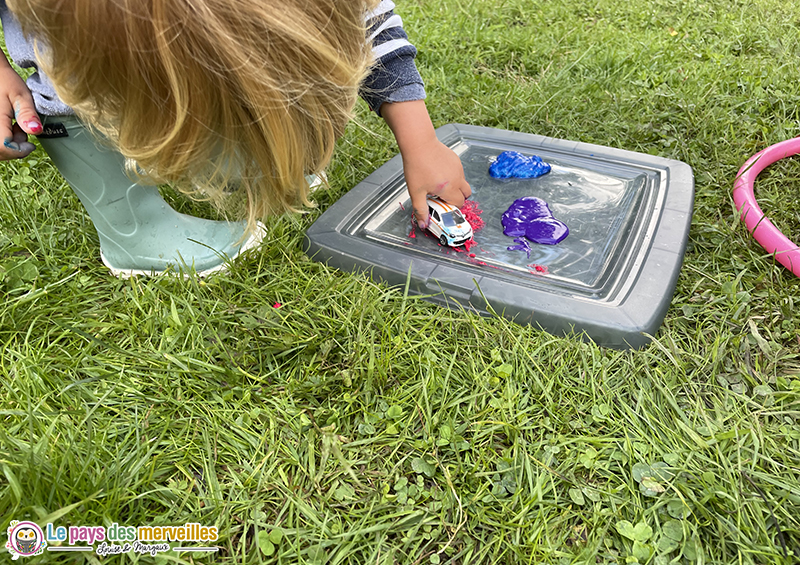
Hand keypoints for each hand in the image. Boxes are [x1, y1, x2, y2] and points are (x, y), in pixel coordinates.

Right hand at [0, 60, 40, 160]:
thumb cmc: (6, 82)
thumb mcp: (20, 95)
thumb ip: (27, 113)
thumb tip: (36, 130)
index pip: (5, 147)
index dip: (20, 150)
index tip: (31, 143)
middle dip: (14, 148)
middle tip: (21, 131)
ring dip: (8, 145)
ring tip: (13, 127)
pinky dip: (2, 141)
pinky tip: (7, 128)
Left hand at [381, 100, 470, 228]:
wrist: (419, 143)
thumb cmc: (416, 167)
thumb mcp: (416, 191)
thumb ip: (421, 209)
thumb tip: (424, 224)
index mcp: (449, 189)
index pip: (459, 203)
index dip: (451, 207)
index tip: (441, 205)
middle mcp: (457, 179)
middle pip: (466, 194)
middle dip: (458, 198)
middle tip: (443, 196)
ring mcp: (458, 168)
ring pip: (463, 182)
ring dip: (456, 187)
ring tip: (439, 183)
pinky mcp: (456, 159)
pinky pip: (459, 172)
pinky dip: (453, 176)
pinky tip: (438, 172)